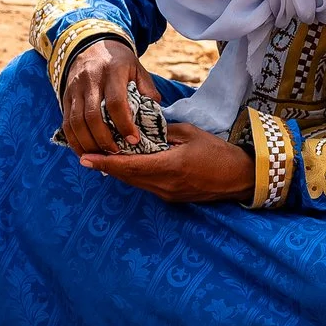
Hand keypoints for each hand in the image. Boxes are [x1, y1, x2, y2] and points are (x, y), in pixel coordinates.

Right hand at [59, 39, 159, 155]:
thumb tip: (155, 117)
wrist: (91, 45)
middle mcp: (90, 80)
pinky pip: (66, 123)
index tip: (134, 140)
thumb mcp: (138, 69)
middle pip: (92, 116)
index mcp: (112, 71)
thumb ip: (147, 91)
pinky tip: (85, 152)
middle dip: (104, 139)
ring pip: (76, 122)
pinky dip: (75, 141)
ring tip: (102, 156)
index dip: (124, 124)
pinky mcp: (65, 97)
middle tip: (117, 153)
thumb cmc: (119, 62)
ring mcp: (75, 89)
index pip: (116, 102)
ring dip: (88, 143)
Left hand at [80, 123, 253, 203]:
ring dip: (118, 172)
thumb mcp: (190, 133)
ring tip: (101, 158)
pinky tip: (125, 165)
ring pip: (135, 183)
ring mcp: (168, 194)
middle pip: (127, 177)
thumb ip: (163, 131)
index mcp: (170, 166)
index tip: (86, 158)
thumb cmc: (217, 151)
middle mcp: (165, 185)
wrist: (240, 178)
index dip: (105, 163)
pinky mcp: (172, 198)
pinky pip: (146, 186)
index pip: (129, 167)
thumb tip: (141, 127)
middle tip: (86, 155)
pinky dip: (133, 175)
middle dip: (106, 167)